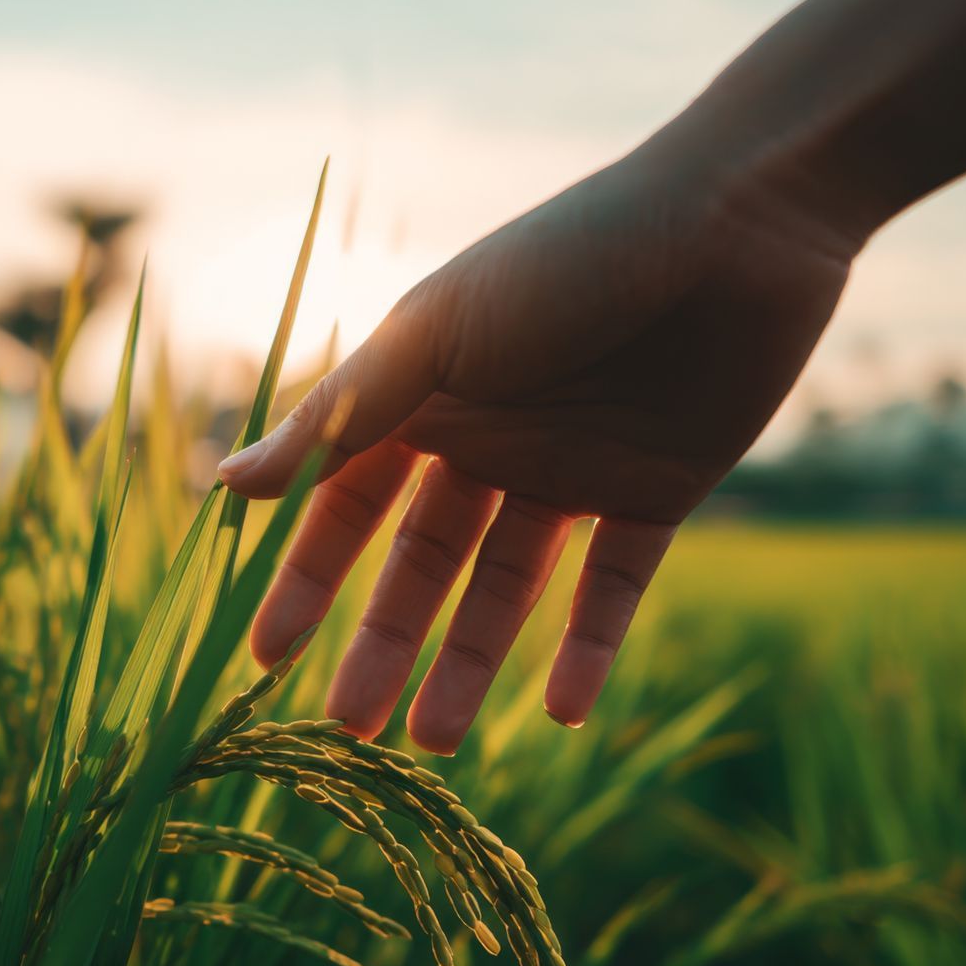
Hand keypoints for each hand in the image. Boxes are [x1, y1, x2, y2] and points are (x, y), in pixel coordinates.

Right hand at [218, 147, 860, 753]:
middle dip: (385, 642)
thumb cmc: (567, 258)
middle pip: (421, 562)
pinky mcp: (655, 493)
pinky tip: (558, 712)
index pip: (346, 505)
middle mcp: (488, 441)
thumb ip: (340, 416)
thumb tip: (227, 486)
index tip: (268, 658)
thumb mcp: (438, 335)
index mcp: (425, 397)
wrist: (738, 221)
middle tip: (351, 727)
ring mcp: (570, 471)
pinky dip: (587, 649)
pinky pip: (612, 587)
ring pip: (507, 589)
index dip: (307, 579)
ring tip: (434, 744)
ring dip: (470, 662)